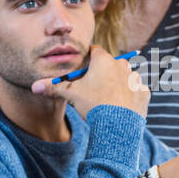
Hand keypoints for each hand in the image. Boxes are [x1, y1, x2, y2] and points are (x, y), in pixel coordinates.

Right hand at [31, 45, 149, 117]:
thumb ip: (54, 87)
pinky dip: (130, 97)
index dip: (88, 60)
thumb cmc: (93, 105)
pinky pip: (136, 91)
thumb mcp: (71, 94)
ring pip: (124, 77)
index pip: (95, 51)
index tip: (84, 72)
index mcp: (104, 60)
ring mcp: (135, 78)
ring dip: (118, 84)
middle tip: (94, 89)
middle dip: (102, 73)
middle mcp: (122, 64)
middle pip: (109, 64)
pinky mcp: (144, 92)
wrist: (118, 126)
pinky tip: (122, 108)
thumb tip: (34, 86)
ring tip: (108, 100)